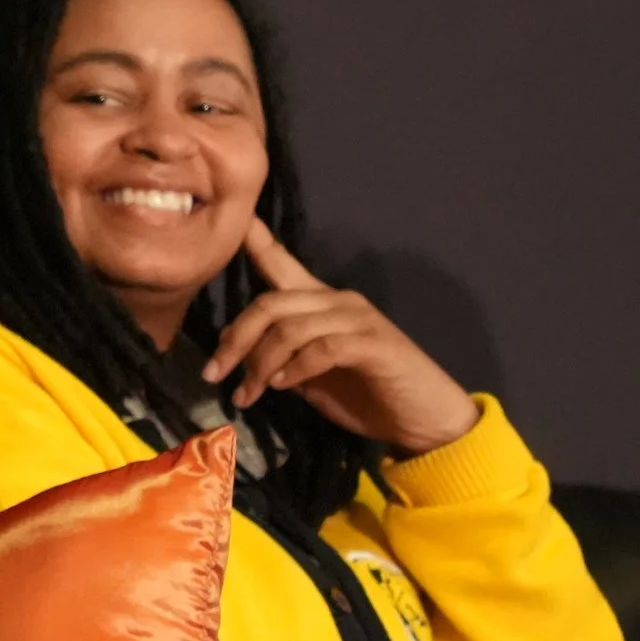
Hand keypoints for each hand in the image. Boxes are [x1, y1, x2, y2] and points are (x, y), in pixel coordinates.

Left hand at [204, 218, 480, 455]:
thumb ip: (279, 357)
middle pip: (271, 303)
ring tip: (249, 394)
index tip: (233, 218)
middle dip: (236, 339)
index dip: (255, 240)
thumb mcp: (308, 376)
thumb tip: (238, 357)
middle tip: (214, 374)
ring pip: (291, 327)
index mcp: (319, 302)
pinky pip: (323, 348)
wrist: (425, 422)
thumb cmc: (366, 396)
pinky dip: (296, 368)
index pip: (281, 263)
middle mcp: (337, 301)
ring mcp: (358, 320)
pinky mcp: (375, 344)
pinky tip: (285, 387)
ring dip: (262, 364)